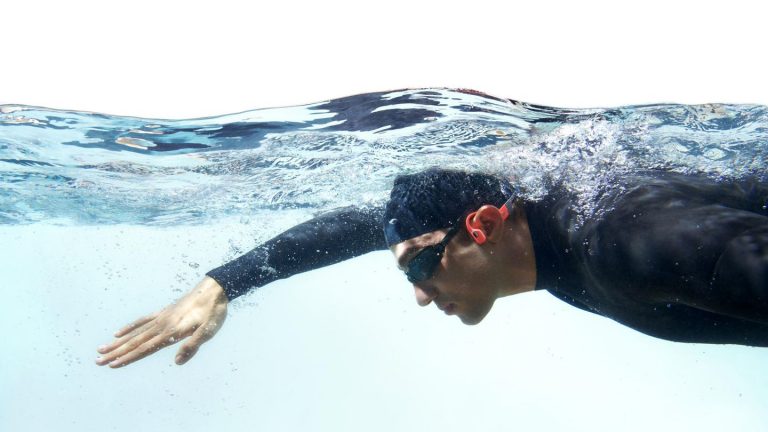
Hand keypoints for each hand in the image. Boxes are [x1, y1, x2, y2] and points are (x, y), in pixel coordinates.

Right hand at [96, 276, 227, 367]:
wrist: (214, 289)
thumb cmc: (213, 313)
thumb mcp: (208, 331)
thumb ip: (192, 346)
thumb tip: (176, 361)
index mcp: (171, 332)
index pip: (145, 349)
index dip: (128, 358)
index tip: (112, 365)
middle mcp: (162, 325)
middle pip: (135, 342)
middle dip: (116, 353)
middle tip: (97, 361)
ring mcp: (161, 317)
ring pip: (135, 333)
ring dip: (118, 342)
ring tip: (101, 349)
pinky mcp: (164, 312)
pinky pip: (142, 321)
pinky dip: (130, 327)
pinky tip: (118, 333)